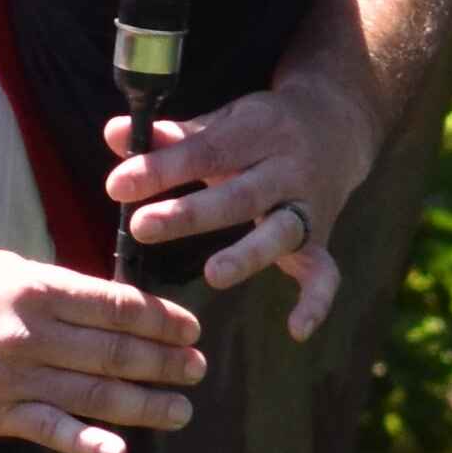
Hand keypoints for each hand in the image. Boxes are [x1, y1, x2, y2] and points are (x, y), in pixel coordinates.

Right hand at [0, 246, 205, 452]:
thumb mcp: (14, 270)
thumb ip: (64, 290)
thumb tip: (120, 305)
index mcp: (40, 290)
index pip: (116, 306)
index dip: (160, 320)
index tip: (190, 330)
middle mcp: (32, 333)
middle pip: (114, 351)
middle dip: (163, 362)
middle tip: (197, 369)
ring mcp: (15, 377)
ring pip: (93, 393)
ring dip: (144, 403)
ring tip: (179, 409)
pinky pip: (50, 429)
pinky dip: (86, 442)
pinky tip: (118, 450)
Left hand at [106, 76, 375, 341]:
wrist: (338, 125)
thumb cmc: (260, 128)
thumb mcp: (222, 122)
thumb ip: (171, 136)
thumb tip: (114, 135)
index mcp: (257, 131)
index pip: (204, 152)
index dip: (161, 168)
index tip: (117, 185)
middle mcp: (287, 168)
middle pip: (239, 194)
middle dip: (190, 213)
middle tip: (142, 226)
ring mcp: (307, 206)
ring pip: (280, 231)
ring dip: (248, 254)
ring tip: (213, 274)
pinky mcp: (322, 238)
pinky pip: (324, 272)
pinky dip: (317, 301)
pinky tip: (296, 330)